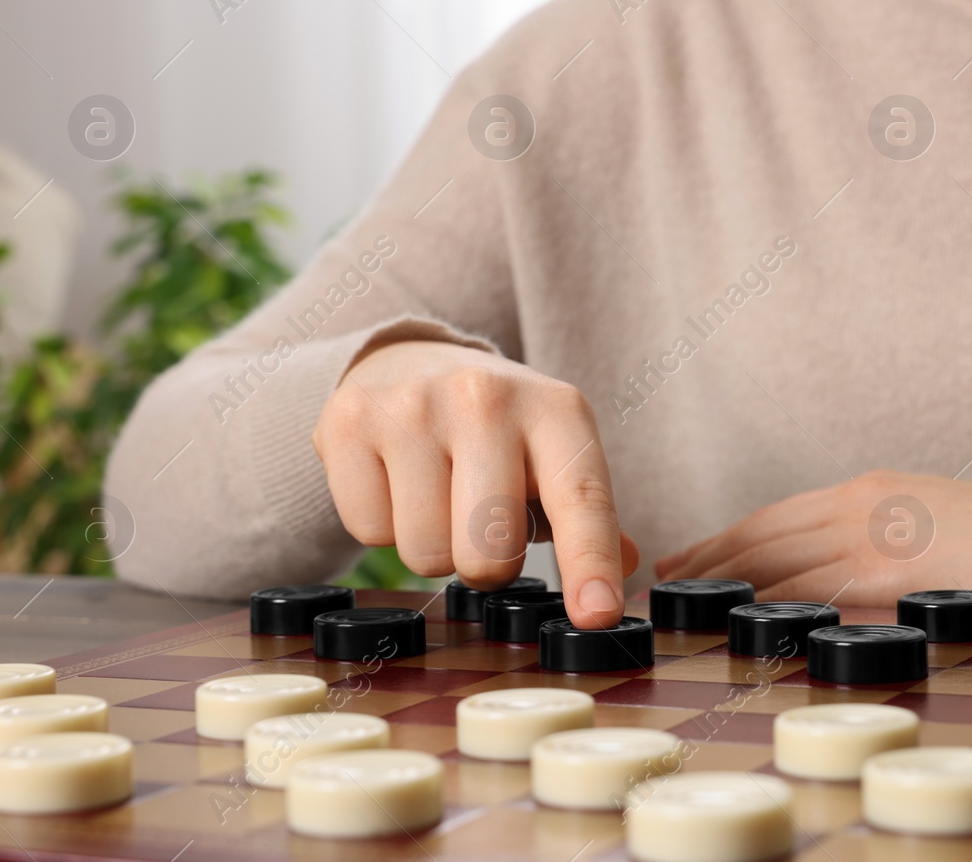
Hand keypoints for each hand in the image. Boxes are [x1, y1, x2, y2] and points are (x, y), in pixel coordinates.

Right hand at [313, 339, 637, 627]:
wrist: (409, 358)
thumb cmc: (496, 428)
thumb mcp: (554, 452)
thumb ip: (588, 514)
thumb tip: (624, 566)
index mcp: (556, 410)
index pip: (580, 499)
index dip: (589, 562)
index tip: (597, 614)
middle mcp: (485, 397)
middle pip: (488, 552)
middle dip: (488, 565)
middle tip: (483, 525)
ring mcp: (412, 405)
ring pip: (424, 554)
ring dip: (433, 547)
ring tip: (438, 495)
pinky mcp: (348, 421)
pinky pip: (368, 531)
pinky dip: (381, 524)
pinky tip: (394, 479)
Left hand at [654, 471, 971, 615]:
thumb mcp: (934, 521)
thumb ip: (884, 536)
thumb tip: (844, 571)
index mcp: (872, 489)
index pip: (778, 515)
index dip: (727, 537)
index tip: (691, 556)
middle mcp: (861, 504)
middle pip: (762, 533)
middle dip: (709, 558)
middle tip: (667, 580)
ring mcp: (873, 537)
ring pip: (774, 560)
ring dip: (723, 583)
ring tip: (685, 605)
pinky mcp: (890, 574)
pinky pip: (811, 591)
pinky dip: (767, 605)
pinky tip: (739, 623)